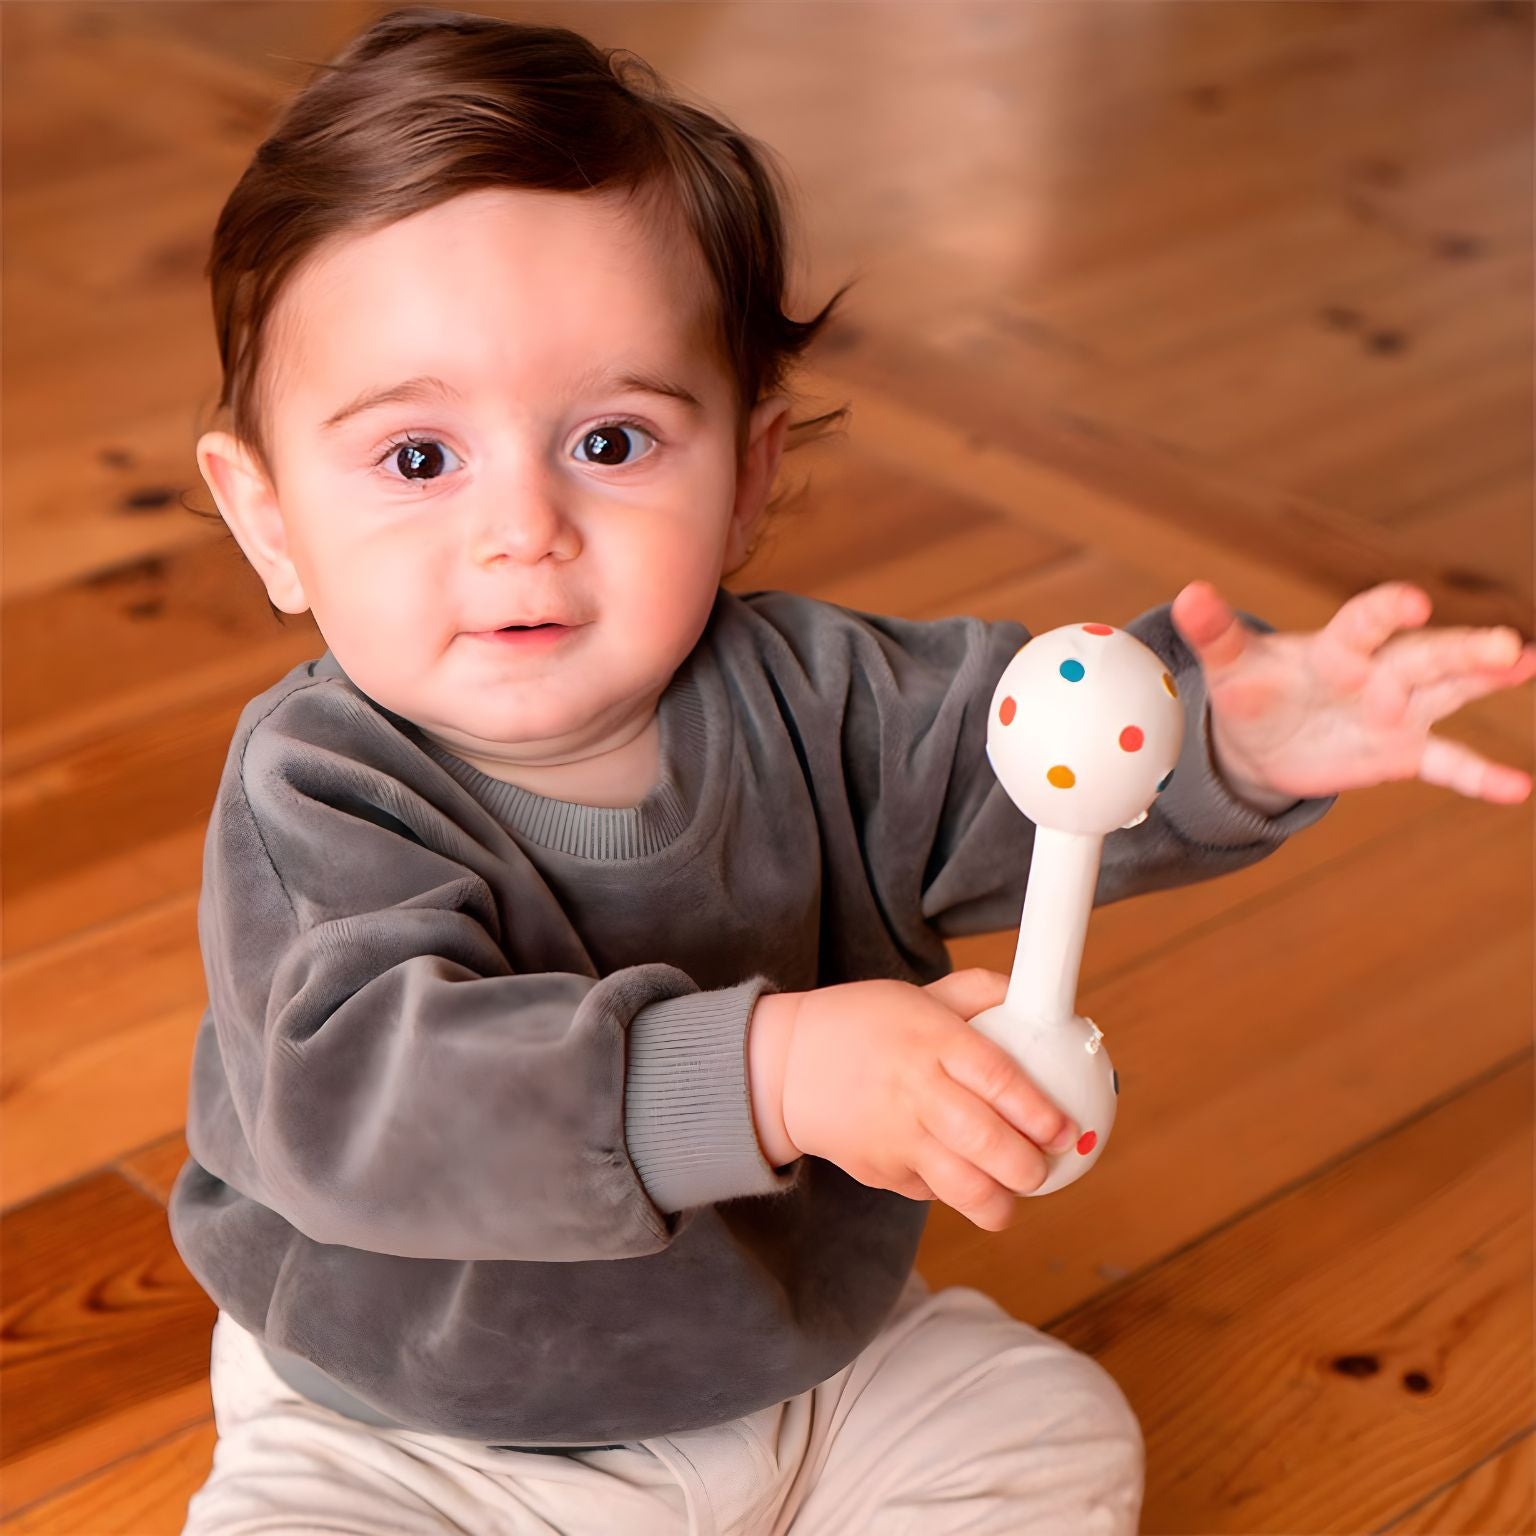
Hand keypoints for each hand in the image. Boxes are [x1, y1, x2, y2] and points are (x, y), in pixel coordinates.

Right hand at [751, 969, 1080, 1231]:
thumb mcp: (917, 994)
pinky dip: (952, 1192)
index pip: (999, 1081)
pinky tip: (958, 1173)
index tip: (1065, 1129)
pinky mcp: (880, 1173)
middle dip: (1030, 1167)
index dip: (1040, 1113)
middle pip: (989, 1144)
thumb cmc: (858, 1024)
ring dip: (1000, 1202)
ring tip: (1011, 1191)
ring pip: (965, 1189)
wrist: (782, 1066)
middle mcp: (916, 1092)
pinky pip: (931, 1193)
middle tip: (1044, 1164)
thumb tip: (1035, 996)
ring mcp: (896, 1139)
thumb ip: (977, 992)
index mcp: (932, 1041)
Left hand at [1170, 579, 1535, 805]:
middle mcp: (1379, 672)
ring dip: (1486, 681)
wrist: (1260, 742)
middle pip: (1426, 656)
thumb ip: (1215, 633)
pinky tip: (1516, 788)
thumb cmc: (1253, 690)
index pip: (1365, 623)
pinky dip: (1479, 774)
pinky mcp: (1403, 751)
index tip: (1411, 602)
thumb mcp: (1230, 666)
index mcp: (1338, 646)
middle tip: (1506, 648)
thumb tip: (1188, 596)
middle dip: (1464, 651)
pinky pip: (1447, 763)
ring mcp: (1398, 710)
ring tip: (1526, 663)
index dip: (1386, 610)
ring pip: (1450, 692)